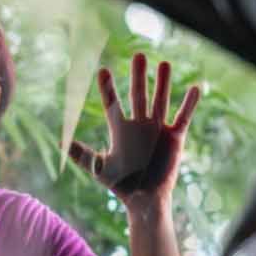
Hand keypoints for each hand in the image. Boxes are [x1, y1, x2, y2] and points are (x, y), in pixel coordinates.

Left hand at [68, 53, 200, 207]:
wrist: (144, 200)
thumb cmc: (121, 185)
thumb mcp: (99, 169)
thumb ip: (82, 155)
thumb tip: (61, 143)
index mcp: (120, 130)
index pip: (113, 103)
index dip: (108, 88)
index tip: (103, 71)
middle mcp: (139, 125)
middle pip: (138, 95)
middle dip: (138, 77)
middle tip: (139, 55)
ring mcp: (157, 129)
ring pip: (160, 100)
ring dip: (162, 83)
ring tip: (164, 63)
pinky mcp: (175, 138)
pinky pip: (183, 117)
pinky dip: (188, 104)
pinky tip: (194, 88)